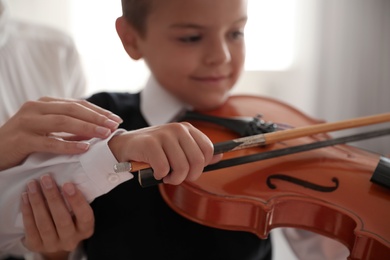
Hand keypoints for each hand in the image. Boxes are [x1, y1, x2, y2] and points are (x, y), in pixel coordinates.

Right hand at [0, 96, 122, 169]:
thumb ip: (68, 127)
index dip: (98, 111)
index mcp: (44, 104)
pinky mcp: (21, 139)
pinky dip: (68, 144)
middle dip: (96, 118)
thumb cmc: (24, 141)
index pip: (77, 104)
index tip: (116, 119)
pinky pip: (49, 142)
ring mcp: (27, 122)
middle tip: (114, 125)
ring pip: (63, 122)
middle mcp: (35, 108)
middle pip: (72, 110)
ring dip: (86, 128)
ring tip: (104, 135)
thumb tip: (96, 130)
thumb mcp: (47, 130)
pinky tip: (84, 148)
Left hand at [21, 174, 93, 257]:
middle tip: (46, 178)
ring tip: (33, 184)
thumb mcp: (78, 211)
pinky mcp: (36, 245)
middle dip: (53, 197)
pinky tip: (25, 196)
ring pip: (44, 223)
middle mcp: (71, 240)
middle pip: (62, 220)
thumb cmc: (69, 217)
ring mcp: (53, 244)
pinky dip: (27, 210)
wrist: (55, 239)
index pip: (85, 216)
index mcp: (85, 229)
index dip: (76, 200)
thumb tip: (73, 173)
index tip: (68, 184)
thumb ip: (76, 199)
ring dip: (37, 202)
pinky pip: (31, 228)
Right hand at [108, 122, 221, 184]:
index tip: (190, 170)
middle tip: (177, 177)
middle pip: (197, 161)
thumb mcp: (178, 148)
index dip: (201, 166)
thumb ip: (197, 152)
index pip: (208, 150)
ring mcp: (164, 135)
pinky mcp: (150, 144)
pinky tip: (155, 171)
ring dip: (173, 178)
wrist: (126, 145)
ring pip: (181, 167)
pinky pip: (164, 168)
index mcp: (187, 129)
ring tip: (166, 175)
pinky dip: (160, 175)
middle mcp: (177, 129)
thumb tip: (220, 156)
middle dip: (188, 176)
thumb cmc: (154, 149)